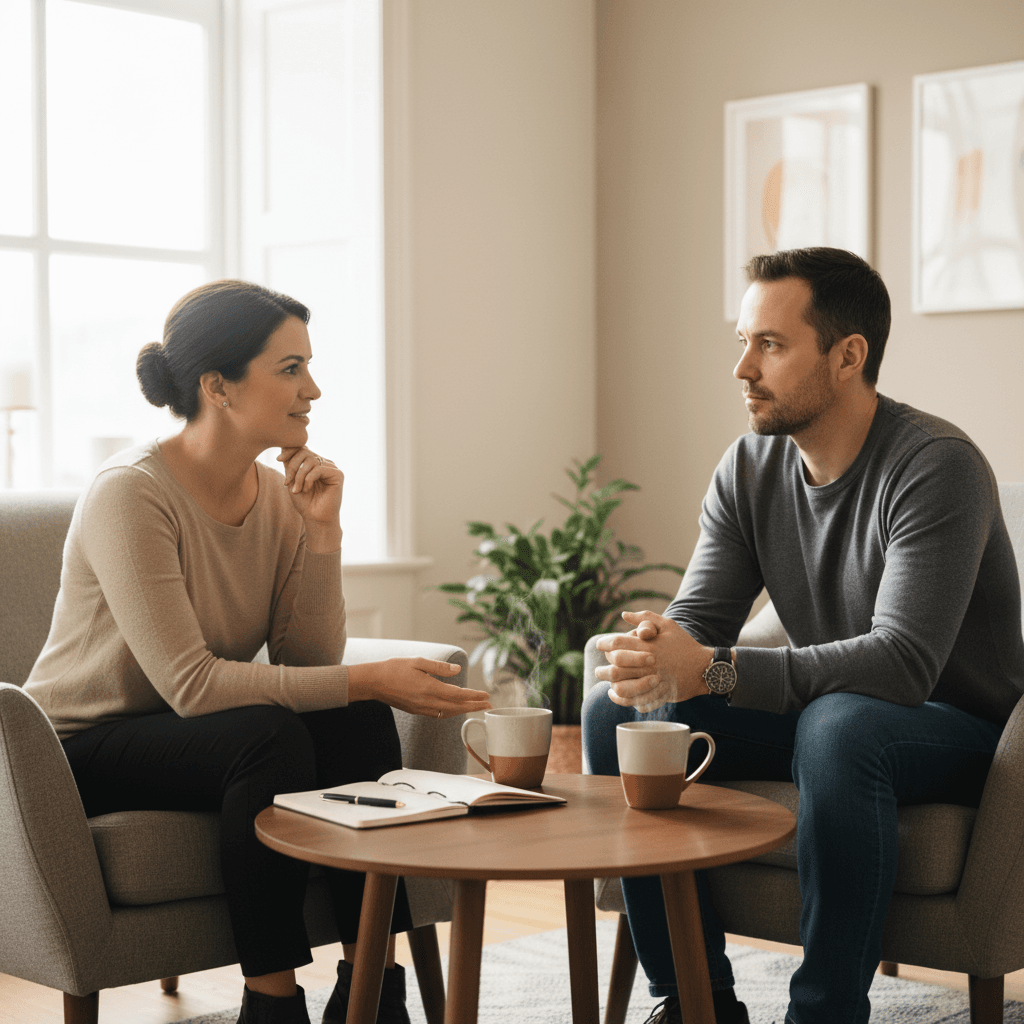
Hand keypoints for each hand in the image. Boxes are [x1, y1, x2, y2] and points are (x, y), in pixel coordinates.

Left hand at [277, 447, 342, 526]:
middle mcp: (324, 463)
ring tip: (297, 490)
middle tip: (287, 482)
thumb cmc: (305, 502)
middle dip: (293, 466)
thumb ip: (290, 465)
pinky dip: (308, 479)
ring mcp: (332, 468)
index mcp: (314, 463)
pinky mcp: (338, 474)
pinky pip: (319, 469)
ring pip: (311, 461)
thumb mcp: (293, 481)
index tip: (278, 460)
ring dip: (299, 476)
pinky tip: (306, 489)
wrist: (316, 519)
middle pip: (305, 452)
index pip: (302, 449)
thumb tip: (283, 447)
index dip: (290, 451)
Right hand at [348, 658, 491, 717]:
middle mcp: (427, 702)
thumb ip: (439, 667)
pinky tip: (454, 708)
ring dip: (463, 710)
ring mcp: (421, 709)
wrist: (374, 682)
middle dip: (474, 706)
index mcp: (429, 688)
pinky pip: (438, 714)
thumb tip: (457, 671)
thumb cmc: (394, 669)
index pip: (458, 695)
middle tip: (489, 705)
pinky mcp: (416, 711)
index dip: (474, 696)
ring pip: (448, 713)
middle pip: (456, 707)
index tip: (487, 695)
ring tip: (476, 707)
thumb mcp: (418, 662)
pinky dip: (450, 712)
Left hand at [595, 610, 711, 712]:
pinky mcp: (658, 694)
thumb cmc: (684, 644)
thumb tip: (623, 614)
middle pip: (616, 666)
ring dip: (609, 684)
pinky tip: (615, 693)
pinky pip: (633, 700)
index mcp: (649, 645)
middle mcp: (649, 663)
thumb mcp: (668, 625)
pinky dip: (620, 698)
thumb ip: (645, 618)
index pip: (618, 643)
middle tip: (599, 668)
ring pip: (622, 686)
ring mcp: (653, 680)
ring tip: (605, 682)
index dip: (605, 644)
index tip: (600, 645)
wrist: (704, 668)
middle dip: (603, 668)